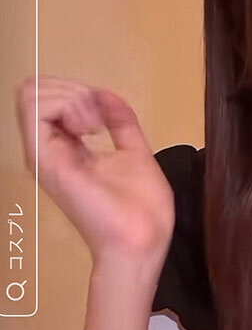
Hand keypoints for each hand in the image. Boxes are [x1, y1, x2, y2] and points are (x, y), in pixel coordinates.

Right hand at [14, 75, 174, 263]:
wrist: (142, 240)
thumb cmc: (141, 209)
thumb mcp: (134, 151)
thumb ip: (120, 122)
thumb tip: (105, 94)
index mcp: (66, 148)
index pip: (48, 97)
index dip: (80, 91)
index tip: (106, 114)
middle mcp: (48, 149)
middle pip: (35, 90)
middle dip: (75, 90)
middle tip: (100, 119)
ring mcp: (43, 155)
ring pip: (31, 93)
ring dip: (73, 97)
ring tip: (96, 125)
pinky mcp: (45, 160)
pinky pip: (35, 109)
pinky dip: (69, 104)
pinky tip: (92, 128)